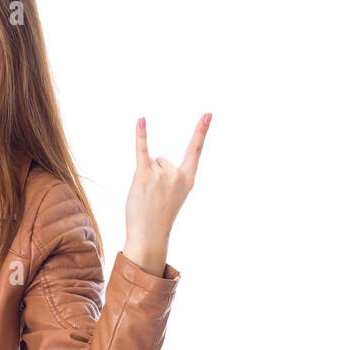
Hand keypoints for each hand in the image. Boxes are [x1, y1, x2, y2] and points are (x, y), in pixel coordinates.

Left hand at [121, 113, 209, 273]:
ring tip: (144, 196)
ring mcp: (161, 175)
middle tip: (153, 197)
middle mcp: (177, 175)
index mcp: (188, 179)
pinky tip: (142, 120)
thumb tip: (152, 157)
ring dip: (144, 176)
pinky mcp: (144, 175)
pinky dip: (141, 135)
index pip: (195, 150)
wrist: (148, 236)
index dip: (201, 131)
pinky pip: (142, 150)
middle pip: (162, 160)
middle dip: (154, 174)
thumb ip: (168, 174)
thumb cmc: (158, 216)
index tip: (208, 113)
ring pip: (150, 162)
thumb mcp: (172, 194)